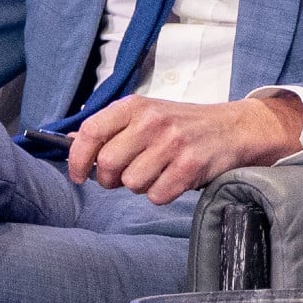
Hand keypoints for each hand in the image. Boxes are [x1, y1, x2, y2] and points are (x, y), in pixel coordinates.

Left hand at [67, 92, 302, 205]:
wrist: (233, 128)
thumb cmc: (183, 124)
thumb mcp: (146, 114)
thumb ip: (111, 128)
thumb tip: (69, 144)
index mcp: (135, 105)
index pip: (91, 131)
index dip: (77, 158)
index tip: (77, 174)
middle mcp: (152, 121)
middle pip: (109, 164)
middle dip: (111, 179)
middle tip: (124, 177)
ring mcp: (172, 143)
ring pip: (132, 183)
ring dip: (140, 186)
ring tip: (157, 172)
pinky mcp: (190, 165)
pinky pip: (157, 196)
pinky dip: (162, 194)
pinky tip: (173, 179)